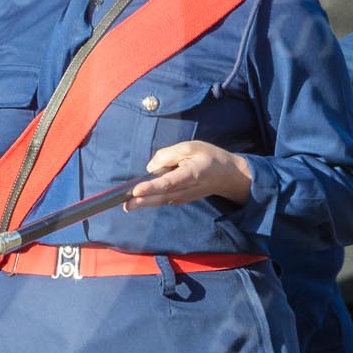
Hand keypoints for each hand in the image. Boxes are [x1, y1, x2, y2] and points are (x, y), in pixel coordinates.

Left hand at [124, 141, 253, 208]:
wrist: (228, 176)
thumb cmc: (208, 157)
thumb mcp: (191, 147)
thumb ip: (168, 155)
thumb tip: (151, 168)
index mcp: (191, 174)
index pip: (168, 182)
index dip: (152, 187)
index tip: (137, 190)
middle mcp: (187, 189)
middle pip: (161, 196)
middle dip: (143, 200)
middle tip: (125, 204)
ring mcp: (184, 196)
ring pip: (161, 201)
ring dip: (144, 204)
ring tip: (126, 206)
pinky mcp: (181, 199)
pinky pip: (163, 200)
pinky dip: (151, 202)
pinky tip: (137, 202)